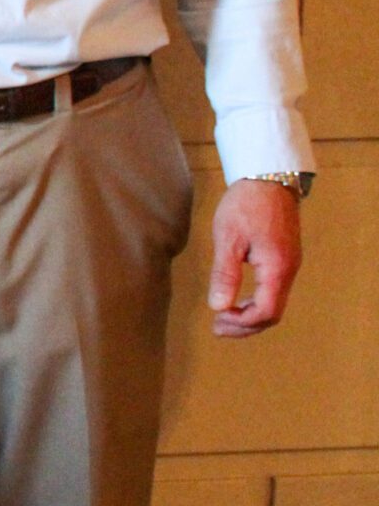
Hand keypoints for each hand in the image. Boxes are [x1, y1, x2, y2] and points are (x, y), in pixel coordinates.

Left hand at [207, 178, 302, 337]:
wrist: (268, 177)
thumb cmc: (246, 205)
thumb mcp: (228, 238)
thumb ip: (224, 274)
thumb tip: (219, 306)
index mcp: (276, 268)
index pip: (265, 311)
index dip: (242, 323)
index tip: (217, 320)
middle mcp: (288, 270)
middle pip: (272, 313)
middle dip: (245, 325)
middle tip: (218, 328)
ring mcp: (288, 264)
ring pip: (274, 303)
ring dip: (250, 315)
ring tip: (224, 318)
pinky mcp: (284, 258)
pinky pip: (273, 290)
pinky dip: (255, 301)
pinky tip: (237, 300)